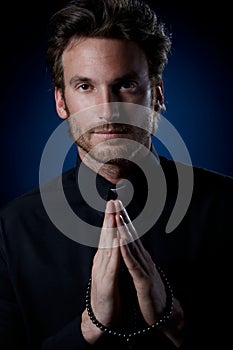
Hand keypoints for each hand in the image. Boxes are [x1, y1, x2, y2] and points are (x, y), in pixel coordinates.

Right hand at [81, 200, 120, 342]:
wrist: (100, 317)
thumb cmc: (107, 293)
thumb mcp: (110, 270)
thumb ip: (111, 256)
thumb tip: (115, 241)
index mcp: (104, 257)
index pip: (108, 234)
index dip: (111, 218)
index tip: (115, 203)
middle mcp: (102, 260)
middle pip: (106, 235)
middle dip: (109, 217)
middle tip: (112, 200)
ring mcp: (102, 270)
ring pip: (108, 246)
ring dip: (111, 229)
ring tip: (114, 214)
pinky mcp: (106, 282)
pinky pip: (112, 265)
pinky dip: (115, 251)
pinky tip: (117, 241)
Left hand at [115, 200, 184, 346]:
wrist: (164, 314)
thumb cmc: (151, 292)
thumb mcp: (141, 271)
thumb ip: (136, 258)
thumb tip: (130, 245)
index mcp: (141, 257)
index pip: (130, 234)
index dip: (123, 219)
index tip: (116, 206)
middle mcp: (144, 259)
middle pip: (132, 235)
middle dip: (123, 218)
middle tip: (116, 202)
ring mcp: (145, 268)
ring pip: (132, 246)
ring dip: (124, 230)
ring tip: (117, 216)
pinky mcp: (143, 281)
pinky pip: (133, 265)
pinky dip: (126, 252)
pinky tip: (120, 242)